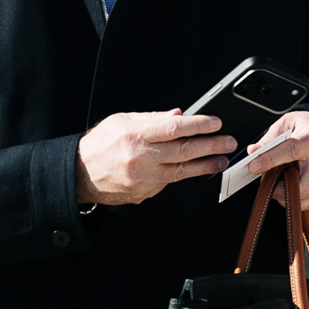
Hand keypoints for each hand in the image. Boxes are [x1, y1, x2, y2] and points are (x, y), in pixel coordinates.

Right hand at [75, 110, 235, 206]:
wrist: (80, 174)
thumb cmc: (100, 144)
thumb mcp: (122, 121)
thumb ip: (152, 118)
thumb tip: (179, 115)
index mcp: (136, 134)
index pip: (176, 128)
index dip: (200, 125)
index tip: (216, 123)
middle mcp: (141, 157)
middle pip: (185, 151)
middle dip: (212, 145)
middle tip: (229, 142)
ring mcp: (144, 178)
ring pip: (183, 171)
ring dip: (206, 165)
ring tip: (221, 160)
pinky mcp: (144, 193)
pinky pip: (169, 183)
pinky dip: (182, 175)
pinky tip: (194, 169)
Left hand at [240, 110, 308, 212]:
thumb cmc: (307, 129)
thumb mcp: (288, 124)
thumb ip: (270, 138)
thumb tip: (253, 152)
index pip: (291, 151)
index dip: (270, 160)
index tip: (253, 167)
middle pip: (296, 183)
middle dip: (274, 184)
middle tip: (265, 176)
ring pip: (298, 196)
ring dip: (281, 191)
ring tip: (279, 177)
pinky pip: (304, 203)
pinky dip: (291, 198)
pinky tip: (288, 185)